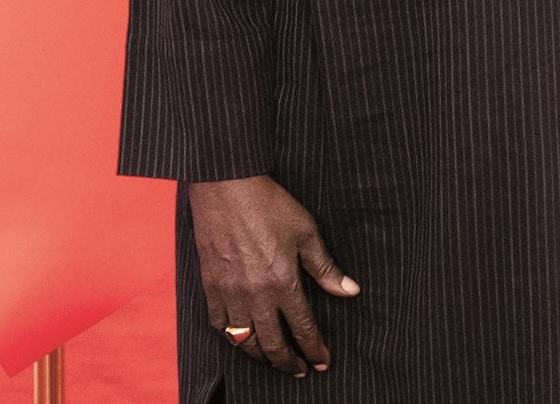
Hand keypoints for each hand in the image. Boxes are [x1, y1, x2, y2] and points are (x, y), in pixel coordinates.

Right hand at [186, 176, 359, 376]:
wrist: (226, 187)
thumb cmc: (269, 205)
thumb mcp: (307, 232)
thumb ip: (325, 267)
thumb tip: (350, 291)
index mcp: (282, 283)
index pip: (303, 328)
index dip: (315, 349)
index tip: (323, 362)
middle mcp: (254, 295)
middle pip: (272, 344)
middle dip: (288, 362)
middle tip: (300, 372)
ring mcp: (229, 293)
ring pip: (244, 341)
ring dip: (260, 356)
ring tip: (273, 361)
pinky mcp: (210, 286)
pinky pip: (218, 324)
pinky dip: (231, 337)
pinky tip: (240, 337)